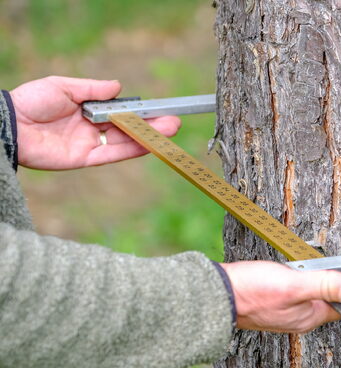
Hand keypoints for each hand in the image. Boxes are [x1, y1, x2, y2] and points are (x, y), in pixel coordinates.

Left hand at [10, 76, 180, 169]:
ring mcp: (91, 144)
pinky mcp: (85, 159)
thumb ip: (92, 89)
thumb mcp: (63, 87)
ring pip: (126, 142)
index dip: (141, 112)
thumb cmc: (31, 101)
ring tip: (169, 132)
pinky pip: (113, 154)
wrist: (10, 124)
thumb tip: (119, 87)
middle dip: (152, 126)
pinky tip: (150, 144)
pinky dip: (132, 150)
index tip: (161, 109)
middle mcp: (93, 128)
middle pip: (129, 129)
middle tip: (175, 122)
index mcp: (88, 110)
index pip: (121, 112)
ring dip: (149, 138)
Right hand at [221, 261, 340, 332]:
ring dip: (340, 284)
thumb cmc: (251, 291)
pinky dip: (320, 282)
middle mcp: (304, 315)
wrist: (216, 296)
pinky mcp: (280, 300)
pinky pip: (308, 292)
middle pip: (340, 300)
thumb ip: (326, 285)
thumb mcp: (293, 285)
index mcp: (311, 315)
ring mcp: (291, 309)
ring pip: (324, 295)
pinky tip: (319, 274)